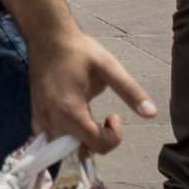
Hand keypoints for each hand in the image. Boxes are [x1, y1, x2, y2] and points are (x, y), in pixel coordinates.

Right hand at [26, 24, 153, 154]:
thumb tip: (152, 114)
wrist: (47, 36)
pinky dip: (61, 138)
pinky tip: (71, 123)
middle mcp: (52, 118)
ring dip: (80, 141)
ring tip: (88, 120)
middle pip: (79, 151)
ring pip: (62, 149)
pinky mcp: (35, 113)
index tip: (114, 115)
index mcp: (70, 110)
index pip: (96, 145)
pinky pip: (47, 138)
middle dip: (97, 140)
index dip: (114, 136)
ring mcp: (40, 117)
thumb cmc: (79, 51)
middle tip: (102, 119)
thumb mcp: (109, 67)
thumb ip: (130, 91)